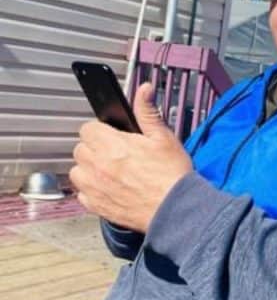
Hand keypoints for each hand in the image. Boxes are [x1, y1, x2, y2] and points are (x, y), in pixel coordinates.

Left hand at [70, 82, 192, 231]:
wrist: (175, 210)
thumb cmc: (172, 175)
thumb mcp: (164, 138)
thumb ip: (147, 112)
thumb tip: (143, 90)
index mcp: (111, 145)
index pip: (88, 128)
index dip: (101, 130)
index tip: (113, 136)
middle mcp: (97, 166)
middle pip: (80, 149)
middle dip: (95, 148)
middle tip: (116, 154)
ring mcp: (94, 187)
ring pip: (77, 171)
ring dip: (89, 169)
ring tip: (111, 172)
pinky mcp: (97, 206)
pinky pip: (82, 194)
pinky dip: (92, 190)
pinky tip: (110, 188)